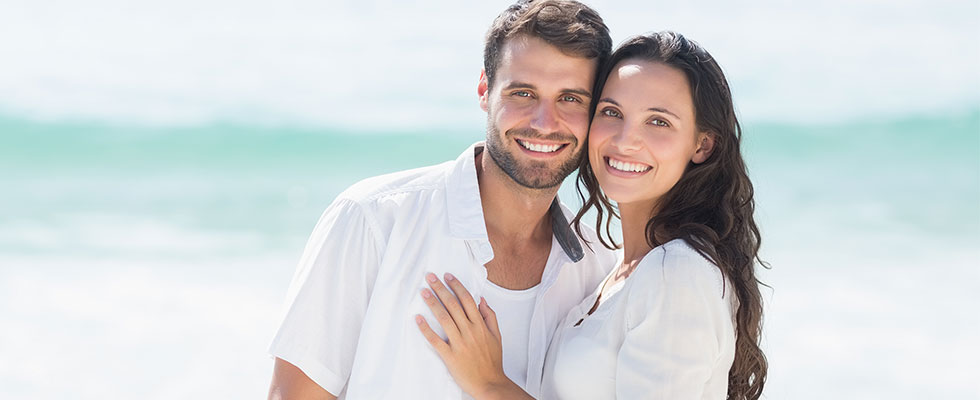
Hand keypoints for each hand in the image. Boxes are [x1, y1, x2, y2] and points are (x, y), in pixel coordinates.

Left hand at [415, 272, 511, 398]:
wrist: (490, 383)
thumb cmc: (492, 361)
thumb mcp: (497, 336)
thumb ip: (490, 316)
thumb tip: (482, 301)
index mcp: (480, 325)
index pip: (467, 300)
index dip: (456, 286)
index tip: (448, 276)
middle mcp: (469, 331)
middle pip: (453, 305)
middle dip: (440, 289)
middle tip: (430, 277)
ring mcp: (459, 343)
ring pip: (444, 318)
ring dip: (432, 303)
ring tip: (424, 292)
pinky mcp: (450, 355)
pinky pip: (435, 340)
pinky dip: (426, 329)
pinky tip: (418, 319)